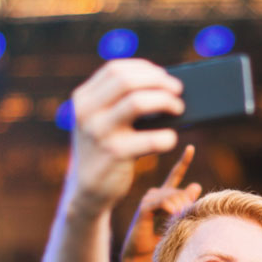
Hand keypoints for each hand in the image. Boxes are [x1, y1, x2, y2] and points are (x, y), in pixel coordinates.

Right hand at [69, 59, 183, 208]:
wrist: (87, 192)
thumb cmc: (104, 150)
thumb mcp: (101, 121)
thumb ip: (119, 101)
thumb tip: (165, 85)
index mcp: (83, 99)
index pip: (115, 69)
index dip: (144, 69)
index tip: (163, 76)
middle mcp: (86, 112)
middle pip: (127, 80)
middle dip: (159, 81)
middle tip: (177, 90)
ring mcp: (99, 132)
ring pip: (138, 102)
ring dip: (166, 101)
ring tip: (178, 109)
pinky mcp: (115, 154)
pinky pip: (152, 138)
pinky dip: (168, 136)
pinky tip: (171, 139)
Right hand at [121, 145, 201, 259]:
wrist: (142, 254)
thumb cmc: (160, 239)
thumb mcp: (178, 220)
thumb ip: (186, 203)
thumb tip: (197, 185)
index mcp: (164, 195)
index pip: (175, 174)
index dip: (183, 161)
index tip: (191, 148)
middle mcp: (154, 193)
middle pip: (179, 191)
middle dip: (187, 204)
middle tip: (187, 218)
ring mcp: (148, 199)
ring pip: (173, 196)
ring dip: (181, 209)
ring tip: (179, 221)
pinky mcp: (144, 208)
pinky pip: (163, 202)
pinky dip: (171, 208)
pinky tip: (173, 215)